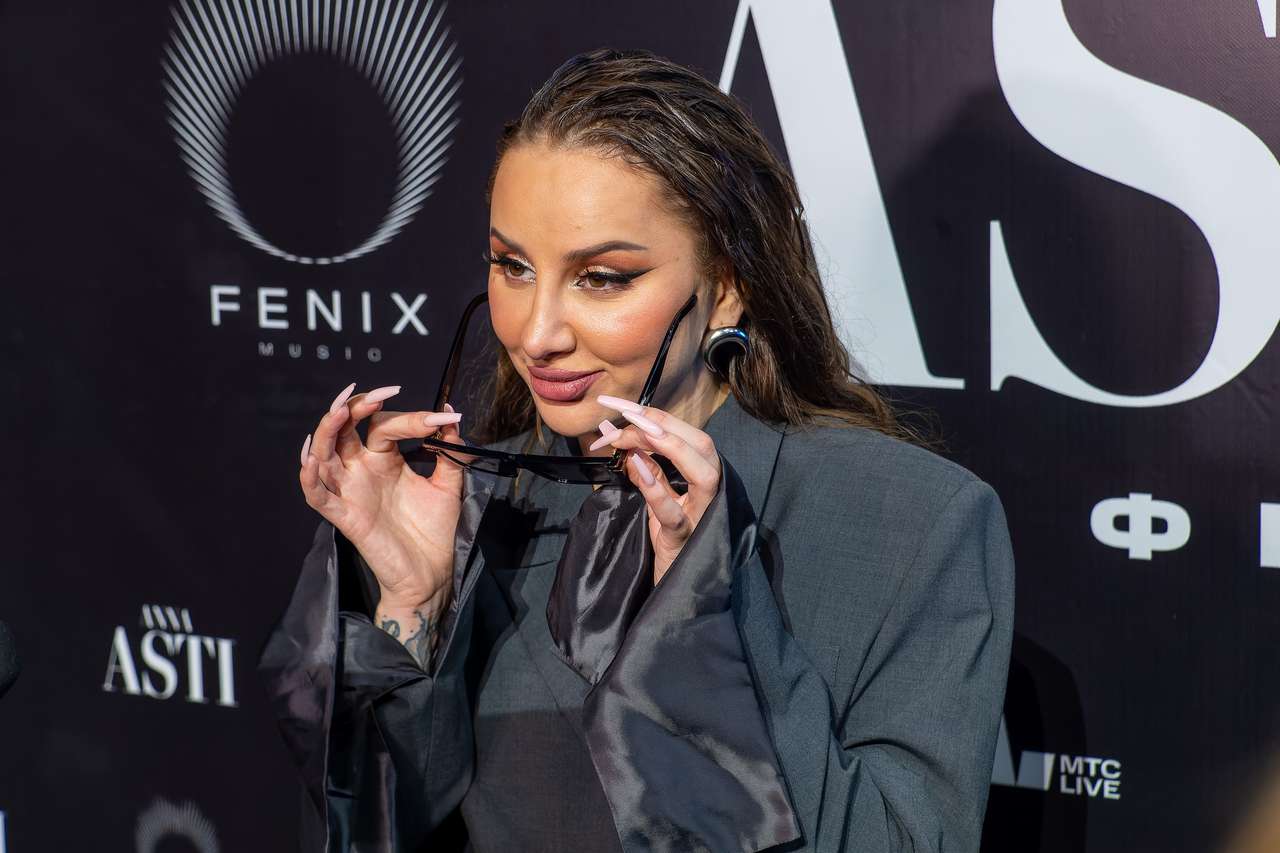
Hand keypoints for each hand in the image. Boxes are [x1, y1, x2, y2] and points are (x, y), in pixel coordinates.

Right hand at [299, 382, 466, 610]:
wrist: (434, 574)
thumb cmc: (436, 530)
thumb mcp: (449, 486)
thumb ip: (451, 454)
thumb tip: (451, 417)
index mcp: (385, 460)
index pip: (385, 425)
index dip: (412, 418)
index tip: (442, 419)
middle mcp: (363, 470)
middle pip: (345, 430)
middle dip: (355, 407)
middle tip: (377, 395)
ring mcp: (351, 492)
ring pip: (324, 454)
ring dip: (327, 430)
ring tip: (340, 410)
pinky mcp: (346, 517)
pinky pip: (318, 495)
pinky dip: (309, 476)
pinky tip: (312, 458)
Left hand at [592, 395, 722, 583]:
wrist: (674, 585)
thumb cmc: (669, 537)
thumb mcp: (656, 496)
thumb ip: (644, 467)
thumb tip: (617, 434)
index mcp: (703, 477)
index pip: (688, 436)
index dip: (657, 416)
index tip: (620, 405)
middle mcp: (710, 494)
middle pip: (703, 446)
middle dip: (665, 424)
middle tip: (627, 414)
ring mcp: (701, 517)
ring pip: (704, 475)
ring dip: (669, 447)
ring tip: (637, 431)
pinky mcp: (684, 539)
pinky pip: (673, 511)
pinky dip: (655, 487)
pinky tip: (636, 466)